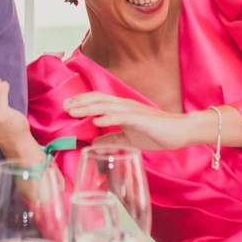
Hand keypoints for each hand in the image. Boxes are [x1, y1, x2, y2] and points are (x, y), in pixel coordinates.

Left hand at [62, 93, 204, 152]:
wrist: (179, 132)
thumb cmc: (156, 133)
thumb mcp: (129, 138)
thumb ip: (112, 138)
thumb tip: (94, 142)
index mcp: (122, 108)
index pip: (98, 100)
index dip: (82, 101)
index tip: (66, 106)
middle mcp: (125, 106)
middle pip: (98, 99)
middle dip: (79, 102)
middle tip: (63, 106)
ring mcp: (133, 111)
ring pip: (106, 105)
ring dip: (88, 107)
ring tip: (73, 110)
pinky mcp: (141, 120)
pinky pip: (122, 116)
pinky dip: (108, 117)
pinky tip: (96, 120)